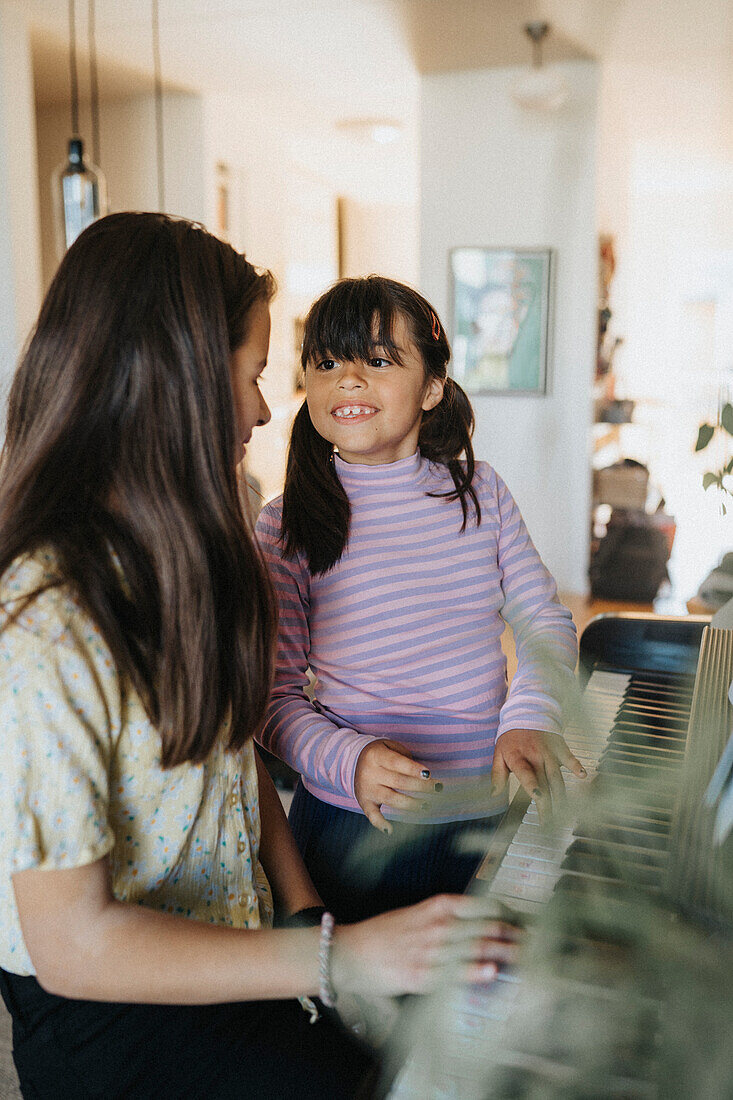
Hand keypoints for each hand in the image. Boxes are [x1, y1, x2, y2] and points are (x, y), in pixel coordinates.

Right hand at [333, 894, 521, 997]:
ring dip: (504, 953)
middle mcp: (437, 925)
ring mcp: (430, 950)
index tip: (526, 922)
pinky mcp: (422, 975)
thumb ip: (444, 919)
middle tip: (538, 942)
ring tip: (527, 956)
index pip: (482, 907)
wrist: (350, 953)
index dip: (507, 915)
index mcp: (437, 907)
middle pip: (485, 928)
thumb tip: (478, 925)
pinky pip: (454, 972)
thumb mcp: (415, 915)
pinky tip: (493, 971)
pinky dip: (475, 971)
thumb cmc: (384, 935)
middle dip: (513, 935)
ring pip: (475, 948)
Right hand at [354, 739, 436, 832]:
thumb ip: (405, 757)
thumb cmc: (382, 753)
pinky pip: (372, 815)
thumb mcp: (390, 746)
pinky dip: (380, 824)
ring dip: (410, 804)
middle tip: (437, 788)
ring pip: (391, 799)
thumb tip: (423, 775)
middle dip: (420, 786)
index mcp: (376, 755)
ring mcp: (366, 789)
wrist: (354, 760)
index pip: (397, 763)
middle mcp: (369, 772)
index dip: (413, 769)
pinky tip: (390, 830)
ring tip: (426, 805)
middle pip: (398, 782)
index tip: (428, 774)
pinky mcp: (364, 802)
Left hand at [490, 729, 586, 822]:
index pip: (526, 773)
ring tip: (563, 812)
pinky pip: (570, 758)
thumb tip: (493, 794)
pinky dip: (577, 766)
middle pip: (544, 783)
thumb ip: (497, 774)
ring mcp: (549, 753)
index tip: (539, 797)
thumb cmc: (512, 737)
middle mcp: (535, 756)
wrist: (527, 713)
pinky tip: (582, 775)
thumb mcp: (499, 753)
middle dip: (548, 803)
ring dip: (561, 796)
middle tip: (549, 822)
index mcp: (518, 757)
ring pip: (557, 777)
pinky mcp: (560, 748)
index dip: (533, 785)